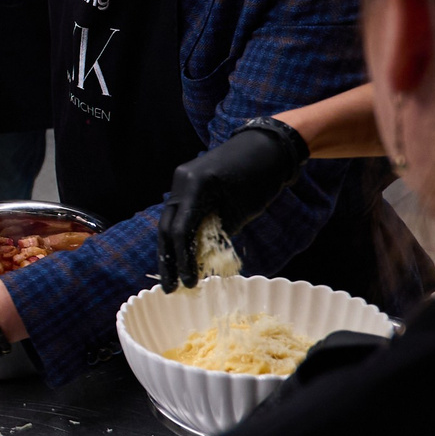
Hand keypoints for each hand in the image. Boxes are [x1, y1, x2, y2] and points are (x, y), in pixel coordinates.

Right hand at [155, 117, 310, 291]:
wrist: (267, 146)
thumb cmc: (261, 176)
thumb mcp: (242, 210)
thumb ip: (220, 232)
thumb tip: (205, 258)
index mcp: (194, 186)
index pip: (181, 231)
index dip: (183, 260)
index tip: (189, 283)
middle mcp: (181, 182)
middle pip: (167, 229)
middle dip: (168, 260)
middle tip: (171, 288)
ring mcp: (182, 182)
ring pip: (170, 223)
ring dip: (171, 251)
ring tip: (173, 277)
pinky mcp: (188, 185)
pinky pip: (180, 214)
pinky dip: (182, 236)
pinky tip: (183, 257)